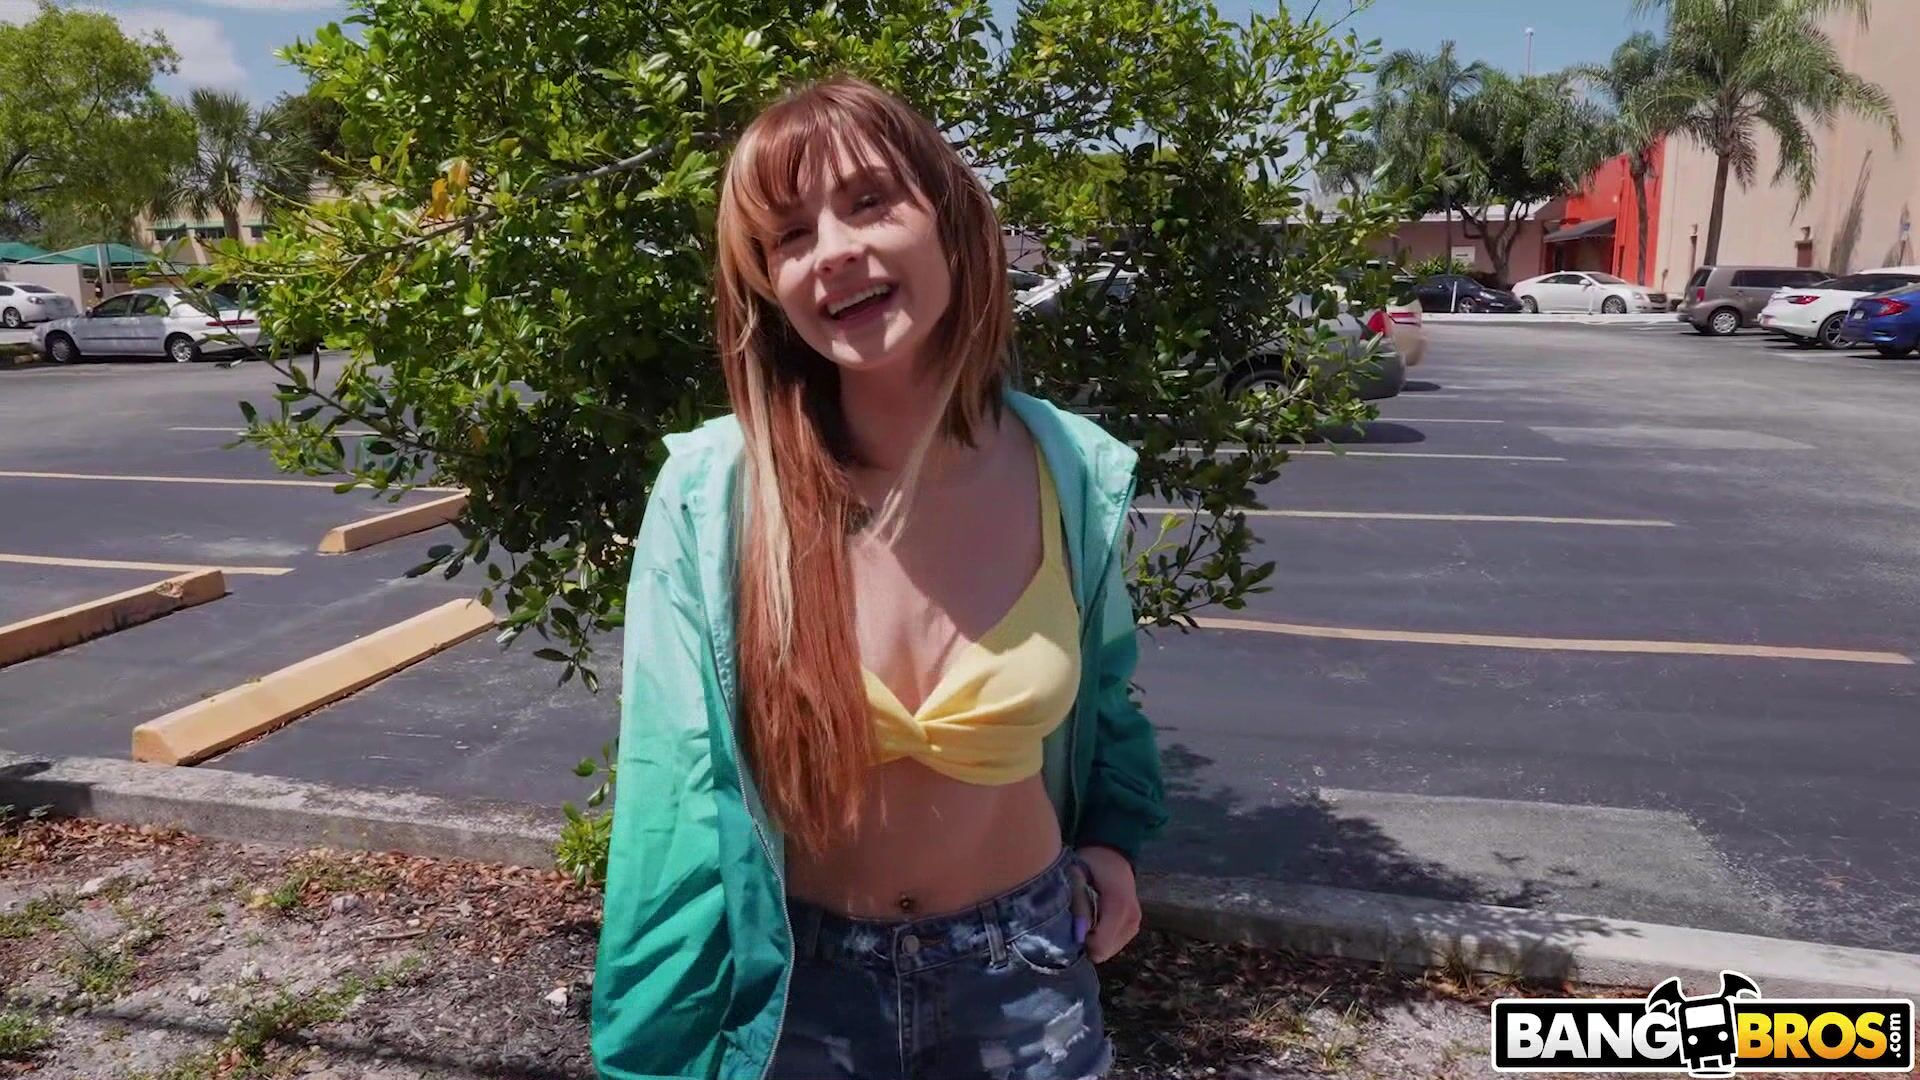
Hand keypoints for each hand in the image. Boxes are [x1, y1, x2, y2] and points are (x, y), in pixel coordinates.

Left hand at [1073, 845, 1139, 963]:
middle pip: (1104, 952)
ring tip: (1087, 919)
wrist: (1112, 856)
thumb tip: (1078, 936)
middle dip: (1087, 943)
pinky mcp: (1134, 926)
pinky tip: (1096, 922)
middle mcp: (1131, 917)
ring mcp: (1135, 923)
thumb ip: (1079, 906)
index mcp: (1118, 905)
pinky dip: (1102, 938)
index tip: (1071, 928)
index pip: (1101, 945)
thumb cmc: (1091, 865)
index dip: (1081, 943)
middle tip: (1077, 922)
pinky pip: (1114, 944)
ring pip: (1109, 951)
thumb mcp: (1078, 878)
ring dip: (1094, 941)